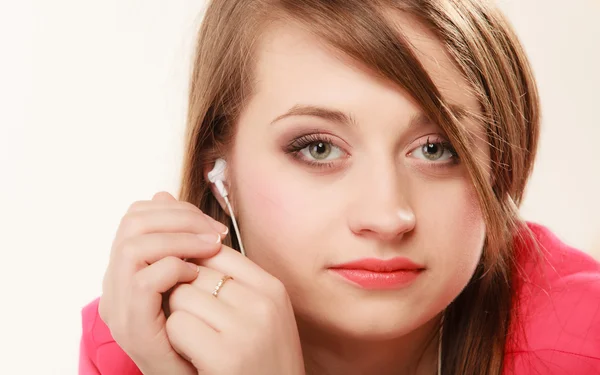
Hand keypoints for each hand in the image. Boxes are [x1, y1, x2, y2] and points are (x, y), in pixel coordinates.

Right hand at [98, 192, 227, 374]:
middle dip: (179, 217)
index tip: (208, 223)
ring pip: (134, 246)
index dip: (173, 209)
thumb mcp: (187, 276)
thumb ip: (177, 239)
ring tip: (211, 249)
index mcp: (125, 270)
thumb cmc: (199, 328)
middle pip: (132, 223)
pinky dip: (175, 267)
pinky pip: (145, 279)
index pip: (136, 216)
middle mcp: (114, 286)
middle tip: (214, 233)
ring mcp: (119, 308)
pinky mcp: (133, 327)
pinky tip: (198, 275)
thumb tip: (165, 193)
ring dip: (180, 239)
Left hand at [167, 245, 305, 374]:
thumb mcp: (262, 314)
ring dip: (179, 319)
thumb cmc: (261, 361)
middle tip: (199, 325)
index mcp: (273, 288)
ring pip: (181, 296)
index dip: (196, 271)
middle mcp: (263, 303)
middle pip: (195, 273)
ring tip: (199, 341)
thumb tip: (192, 255)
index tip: (195, 294)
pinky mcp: (225, 355)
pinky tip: (195, 357)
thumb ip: (235, 283)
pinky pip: (177, 326)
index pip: (217, 252)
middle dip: (185, 296)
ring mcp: (246, 328)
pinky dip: (177, 342)